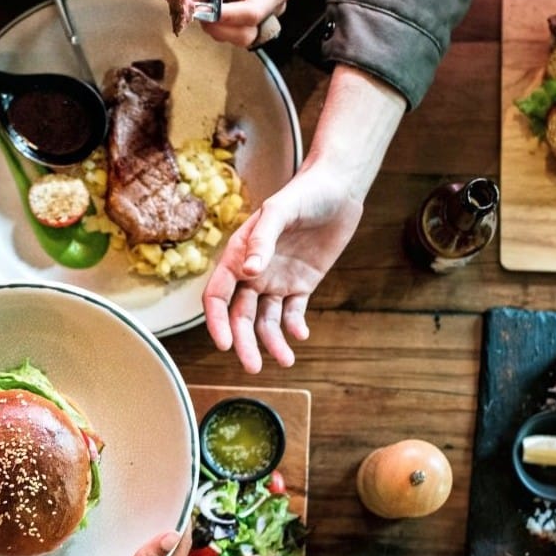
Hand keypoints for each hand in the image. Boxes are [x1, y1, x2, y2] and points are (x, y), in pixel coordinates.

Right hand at [201, 64, 404, 372]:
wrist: (338, 189)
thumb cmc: (304, 193)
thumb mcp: (280, 210)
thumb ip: (262, 240)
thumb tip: (248, 272)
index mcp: (238, 254)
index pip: (217, 295)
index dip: (216, 321)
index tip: (224, 344)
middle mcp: (253, 272)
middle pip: (240, 315)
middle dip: (244, 342)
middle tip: (253, 367)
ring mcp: (276, 280)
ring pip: (266, 320)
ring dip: (271, 342)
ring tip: (285, 360)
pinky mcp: (301, 284)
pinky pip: (292, 313)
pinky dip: (294, 327)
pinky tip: (301, 335)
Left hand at [202, 0, 291, 48]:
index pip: (252, 14)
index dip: (224, 16)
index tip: (201, 8)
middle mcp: (273, 5)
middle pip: (246, 34)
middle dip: (218, 25)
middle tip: (197, 6)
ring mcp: (262, 13)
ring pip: (236, 35)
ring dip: (214, 23)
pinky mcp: (248, 14)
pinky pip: (231, 27)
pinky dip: (215, 19)